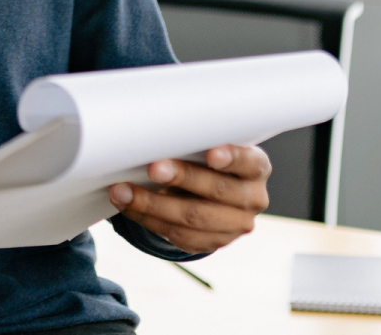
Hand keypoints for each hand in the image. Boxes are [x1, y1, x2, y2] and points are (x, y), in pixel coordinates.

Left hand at [108, 144, 270, 254]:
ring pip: (193, 218)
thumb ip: (194, 144)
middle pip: (217, 190)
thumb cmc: (204, 159)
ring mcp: (235, 225)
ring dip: (152, 204)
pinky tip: (128, 206)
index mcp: (256, 168)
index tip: (211, 153)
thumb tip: (157, 138)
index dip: (231, 158)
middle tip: (154, 168)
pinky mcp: (212, 243)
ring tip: (123, 191)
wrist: (208, 194)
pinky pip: (178, 235)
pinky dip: (148, 219)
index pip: (249, 162)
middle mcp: (252, 198)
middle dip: (182, 178)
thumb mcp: (208, 147)